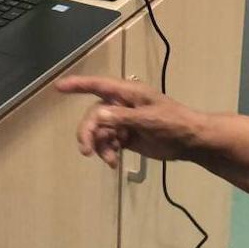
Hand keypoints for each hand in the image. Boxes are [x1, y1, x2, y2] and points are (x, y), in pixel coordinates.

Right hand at [56, 76, 204, 166]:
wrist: (190, 141)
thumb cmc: (173, 123)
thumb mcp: (148, 119)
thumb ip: (122, 118)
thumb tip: (98, 116)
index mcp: (128, 94)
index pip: (98, 86)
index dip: (78, 85)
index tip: (58, 87)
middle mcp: (122, 105)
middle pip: (94, 116)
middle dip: (88, 132)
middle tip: (86, 151)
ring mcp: (124, 122)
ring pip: (99, 132)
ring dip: (100, 146)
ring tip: (109, 159)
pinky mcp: (126, 137)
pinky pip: (108, 143)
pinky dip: (108, 152)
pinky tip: (114, 162)